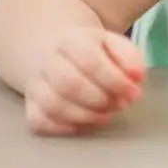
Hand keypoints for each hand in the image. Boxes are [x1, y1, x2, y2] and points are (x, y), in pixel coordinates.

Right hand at [25, 27, 144, 134]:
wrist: (58, 51)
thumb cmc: (94, 51)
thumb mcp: (115, 44)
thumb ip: (130, 57)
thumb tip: (137, 77)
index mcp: (72, 40)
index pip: (91, 61)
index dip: (115, 81)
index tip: (134, 93)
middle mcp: (49, 60)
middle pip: (70, 84)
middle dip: (100, 100)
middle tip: (119, 105)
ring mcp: (35, 84)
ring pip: (53, 105)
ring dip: (85, 116)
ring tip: (105, 114)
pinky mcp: (30, 105)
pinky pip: (39, 121)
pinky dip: (62, 127)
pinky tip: (83, 124)